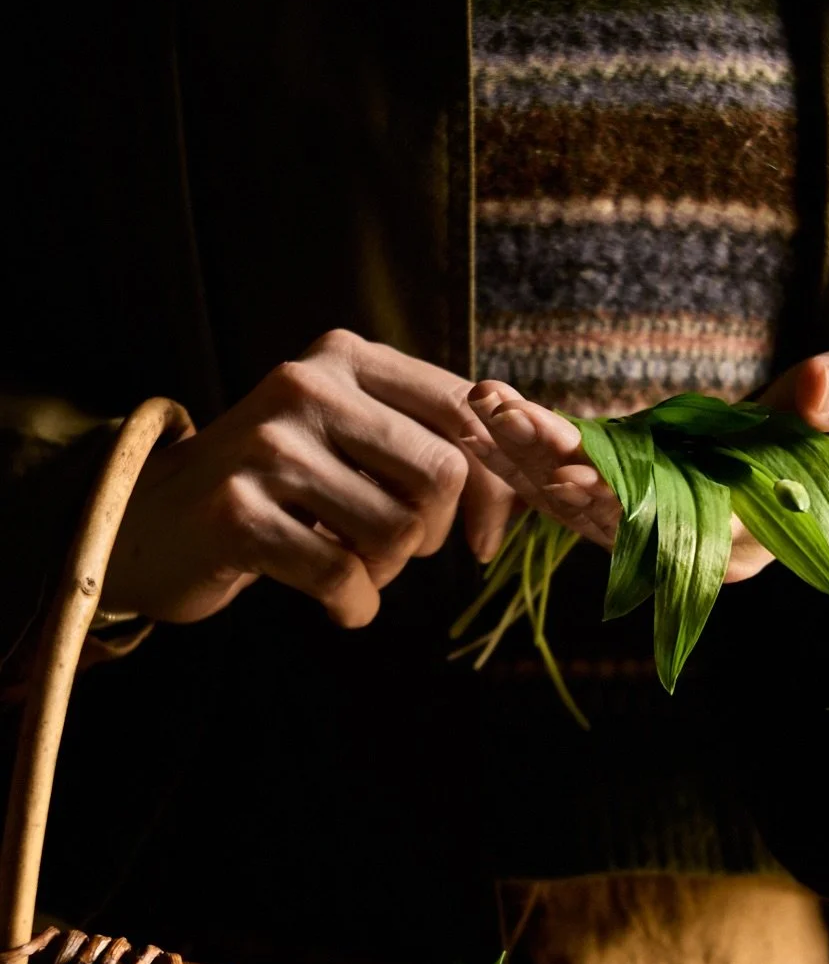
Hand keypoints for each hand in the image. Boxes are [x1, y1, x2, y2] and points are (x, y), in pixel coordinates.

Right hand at [103, 330, 514, 625]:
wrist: (158, 520)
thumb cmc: (282, 486)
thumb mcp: (353, 437)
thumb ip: (431, 438)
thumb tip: (534, 480)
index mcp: (347, 357)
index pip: (465, 413)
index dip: (498, 487)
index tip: (487, 538)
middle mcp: (307, 385)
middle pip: (442, 475)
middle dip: (434, 535)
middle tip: (397, 552)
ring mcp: (267, 447)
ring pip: (396, 532)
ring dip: (388, 573)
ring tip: (351, 566)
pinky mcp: (236, 512)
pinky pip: (342, 577)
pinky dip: (353, 606)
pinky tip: (337, 603)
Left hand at [464, 350, 828, 581]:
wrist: (825, 428)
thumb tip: (810, 387)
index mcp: (740, 534)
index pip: (670, 525)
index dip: (621, 500)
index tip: (574, 474)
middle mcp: (681, 539)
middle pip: (601, 511)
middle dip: (548, 464)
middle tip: (499, 416)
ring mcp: (646, 515)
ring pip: (570, 497)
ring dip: (519, 453)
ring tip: (476, 403)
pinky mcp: (624, 484)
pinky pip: (563, 474)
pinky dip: (521, 448)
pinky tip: (480, 416)